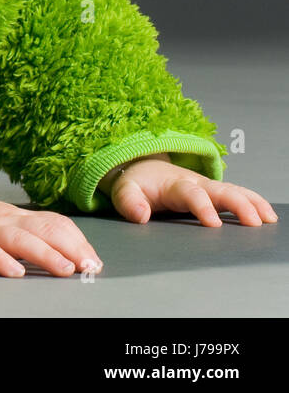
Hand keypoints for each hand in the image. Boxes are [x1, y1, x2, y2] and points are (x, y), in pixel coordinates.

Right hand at [0, 196, 103, 277]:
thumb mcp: (1, 223)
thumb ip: (29, 234)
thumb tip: (69, 255)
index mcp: (16, 216)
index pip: (55, 222)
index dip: (78, 241)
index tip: (95, 261)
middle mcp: (4, 220)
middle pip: (44, 228)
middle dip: (72, 248)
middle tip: (89, 267)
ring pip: (19, 238)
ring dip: (45, 253)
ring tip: (64, 269)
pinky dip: (0, 260)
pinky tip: (14, 272)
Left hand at [105, 154, 278, 225]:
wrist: (144, 168)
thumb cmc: (137, 183)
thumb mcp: (124, 190)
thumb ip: (129, 202)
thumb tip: (141, 216)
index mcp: (175, 184)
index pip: (191, 194)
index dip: (202, 207)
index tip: (213, 224)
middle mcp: (196, 183)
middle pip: (221, 191)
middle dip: (238, 205)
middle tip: (253, 223)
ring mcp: (208, 187)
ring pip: (234, 191)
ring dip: (252, 203)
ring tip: (268, 219)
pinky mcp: (215, 193)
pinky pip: (238, 195)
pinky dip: (254, 202)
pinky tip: (267, 215)